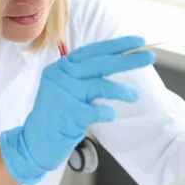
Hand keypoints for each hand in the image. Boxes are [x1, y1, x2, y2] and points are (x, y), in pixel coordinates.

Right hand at [0, 36, 154, 184]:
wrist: (34, 142)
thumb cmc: (58, 114)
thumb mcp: (67, 88)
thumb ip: (85, 76)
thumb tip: (120, 62)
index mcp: (62, 67)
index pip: (92, 51)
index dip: (116, 45)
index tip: (138, 42)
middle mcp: (60, 76)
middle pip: (99, 64)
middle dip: (127, 60)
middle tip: (149, 57)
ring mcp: (62, 94)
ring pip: (99, 85)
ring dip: (121, 90)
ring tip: (135, 96)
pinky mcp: (66, 114)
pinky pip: (95, 110)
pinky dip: (107, 112)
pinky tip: (111, 114)